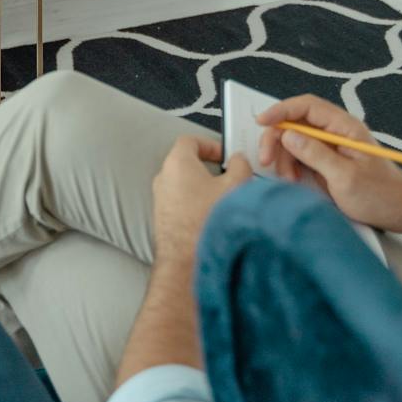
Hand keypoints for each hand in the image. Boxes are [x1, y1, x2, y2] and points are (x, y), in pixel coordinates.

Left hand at [151, 135, 252, 266]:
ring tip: (224, 201)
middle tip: (229, 178)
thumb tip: (239, 161)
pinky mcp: (164, 220)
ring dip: (204, 189)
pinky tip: (214, 218)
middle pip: (188, 163)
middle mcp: (163, 179)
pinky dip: (197, 206)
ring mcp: (161, 200)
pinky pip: (182, 204)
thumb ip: (240, 165)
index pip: (189, 140)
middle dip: (210, 169)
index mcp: (177, 163)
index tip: (224, 155)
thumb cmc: (206, 222)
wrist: (188, 261)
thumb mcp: (236, 185)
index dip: (209, 144)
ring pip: (185, 185)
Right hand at [256, 94, 401, 229]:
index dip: (281, 110)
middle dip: (277, 139)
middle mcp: (335, 132)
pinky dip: (291, 166)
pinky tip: (294, 180)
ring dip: (284, 157)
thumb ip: (315, 154)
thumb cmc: (380, 194)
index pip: (307, 106)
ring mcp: (330, 146)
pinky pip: (300, 156)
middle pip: (295, 122)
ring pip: (294, 140)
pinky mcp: (326, 161)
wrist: (400, 211)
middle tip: (266, 160)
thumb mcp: (345, 177)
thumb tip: (287, 135)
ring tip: (288, 179)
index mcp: (344, 127)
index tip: (262, 122)